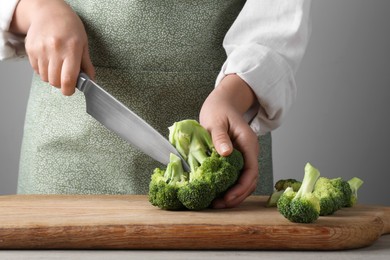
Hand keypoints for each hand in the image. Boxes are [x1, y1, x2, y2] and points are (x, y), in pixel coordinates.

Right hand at [10, 0, 94, 94]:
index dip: (69, 90)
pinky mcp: (30, 49)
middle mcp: (55, 50)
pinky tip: (49, 61)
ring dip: (52, 77)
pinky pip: (36, 70)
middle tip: (66, 78)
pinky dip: (43, 71)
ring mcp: (41, 50)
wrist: (49, 11)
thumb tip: (90, 80)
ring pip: (45, 77)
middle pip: (55, 81)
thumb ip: (86, 64)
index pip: (68, 79)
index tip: (71, 90)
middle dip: (61, 84)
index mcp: (71, 49)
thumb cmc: (69, 27)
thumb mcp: (83, 43)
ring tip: (57, 66)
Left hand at [200, 74, 258, 208]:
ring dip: (234, 194)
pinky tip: (217, 192)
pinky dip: (230, 187)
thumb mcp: (216, 122)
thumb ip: (220, 137)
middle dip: (237, 195)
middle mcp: (249, 152)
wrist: (223, 102)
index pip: (251, 171)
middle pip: (250, 180)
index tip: (227, 198)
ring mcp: (244, 156)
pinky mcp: (236, 158)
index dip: (241, 187)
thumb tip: (226, 154)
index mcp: (248, 143)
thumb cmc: (219, 110)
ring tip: (216, 203)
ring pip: (245, 180)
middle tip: (219, 205)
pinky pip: (237, 176)